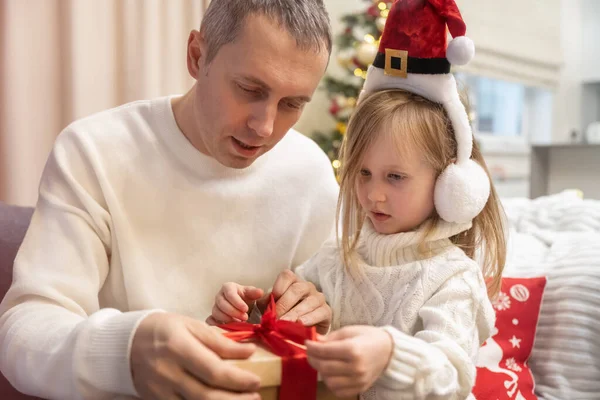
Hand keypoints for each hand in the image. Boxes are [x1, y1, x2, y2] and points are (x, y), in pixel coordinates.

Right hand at [131, 312, 260, 399]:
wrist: (124, 343)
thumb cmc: (163, 330)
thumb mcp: (191, 326)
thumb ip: (220, 341)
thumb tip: (249, 352)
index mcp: (179, 348)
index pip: (213, 370)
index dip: (237, 379)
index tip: (256, 380)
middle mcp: (168, 372)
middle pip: (206, 396)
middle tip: (256, 396)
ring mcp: (161, 391)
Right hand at [207, 282, 263, 323]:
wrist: (242, 306)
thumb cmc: (246, 298)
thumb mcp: (251, 293)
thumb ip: (255, 292)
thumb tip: (260, 292)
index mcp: (228, 287)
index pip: (230, 294)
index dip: (237, 302)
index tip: (246, 309)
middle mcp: (219, 296)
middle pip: (222, 304)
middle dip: (233, 312)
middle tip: (245, 317)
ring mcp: (215, 306)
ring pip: (216, 312)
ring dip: (227, 319)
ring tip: (238, 323)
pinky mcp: (213, 316)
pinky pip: (210, 320)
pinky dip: (216, 324)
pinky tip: (226, 327)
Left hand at [261, 269, 330, 333]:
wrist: (302, 332)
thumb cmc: (285, 316)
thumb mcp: (272, 308)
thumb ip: (265, 302)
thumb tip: (261, 300)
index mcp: (293, 282)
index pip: (286, 276)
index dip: (278, 287)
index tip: (272, 301)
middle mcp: (307, 286)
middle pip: (297, 289)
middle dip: (284, 304)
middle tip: (275, 318)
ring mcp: (318, 297)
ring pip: (309, 301)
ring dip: (295, 313)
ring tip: (285, 323)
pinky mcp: (327, 311)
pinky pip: (320, 312)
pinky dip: (310, 318)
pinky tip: (300, 324)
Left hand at [305, 326, 392, 397]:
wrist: (389, 351)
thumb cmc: (368, 337)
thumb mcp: (349, 331)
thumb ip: (331, 338)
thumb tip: (314, 341)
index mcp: (353, 349)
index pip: (324, 351)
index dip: (312, 347)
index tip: (306, 343)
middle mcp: (355, 367)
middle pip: (324, 367)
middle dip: (312, 359)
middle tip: (310, 352)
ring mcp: (358, 380)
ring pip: (329, 381)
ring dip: (321, 372)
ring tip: (321, 362)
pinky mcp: (360, 388)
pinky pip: (338, 391)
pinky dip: (331, 383)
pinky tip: (331, 373)